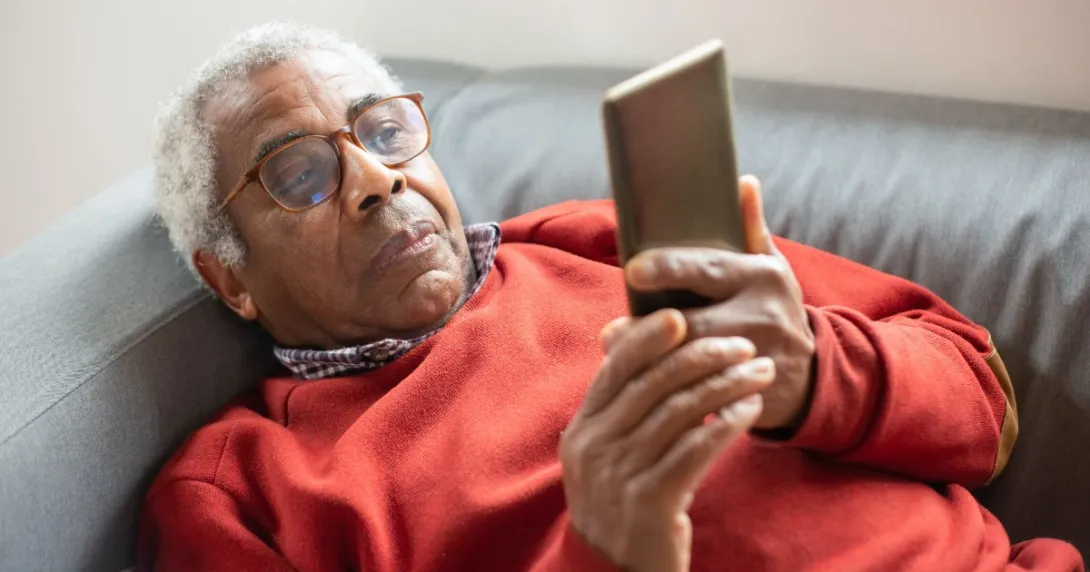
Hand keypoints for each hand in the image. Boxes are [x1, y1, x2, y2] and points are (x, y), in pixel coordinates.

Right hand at [560, 309, 772, 571]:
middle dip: (702, 355)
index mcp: (583, 429)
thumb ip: (623, 413)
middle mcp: (595, 447)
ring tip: (759, 372)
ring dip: (726, 384)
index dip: (647, 337)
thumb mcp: (608, 457)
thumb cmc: (623, 506)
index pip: (615, 368)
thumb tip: (652, 356)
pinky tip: (750, 409)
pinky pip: (697, 448)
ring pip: (681, 410)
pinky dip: (728, 422)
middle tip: (741, 344)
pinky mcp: (652, 500)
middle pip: (654, 383)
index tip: (681, 316)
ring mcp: (621, 474)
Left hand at [624, 176, 815, 429]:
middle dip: (649, 328)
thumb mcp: (771, 267)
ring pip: (694, 362)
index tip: (633, 269)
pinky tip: (644, 388)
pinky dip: (672, 392)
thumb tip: (743, 181)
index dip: (669, 268)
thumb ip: (751, 228)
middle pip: (694, 322)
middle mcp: (764, 314)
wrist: (816, 373)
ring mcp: (760, 357)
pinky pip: (705, 396)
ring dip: (652, 361)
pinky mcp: (753, 394)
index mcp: (762, 275)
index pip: (708, 269)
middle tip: (612, 330)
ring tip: (619, 355)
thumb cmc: (775, 308)